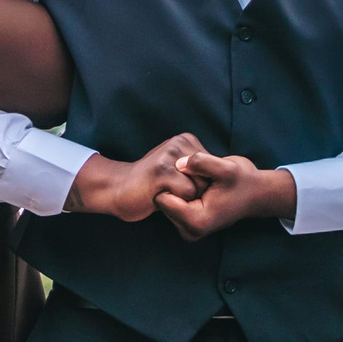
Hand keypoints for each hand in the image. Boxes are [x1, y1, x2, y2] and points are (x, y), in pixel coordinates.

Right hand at [70, 134, 203, 221]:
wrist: (118, 189)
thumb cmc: (152, 185)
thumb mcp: (177, 169)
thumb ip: (197, 169)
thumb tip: (224, 178)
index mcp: (185, 140)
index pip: (213, 169)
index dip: (200, 184)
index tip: (178, 184)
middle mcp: (178, 143)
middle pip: (209, 177)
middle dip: (196, 191)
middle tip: (172, 190)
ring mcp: (169, 155)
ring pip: (200, 186)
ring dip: (186, 197)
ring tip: (166, 192)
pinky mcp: (161, 171)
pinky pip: (188, 193)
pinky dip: (178, 201)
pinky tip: (160, 195)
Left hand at [156, 152, 298, 240]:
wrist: (256, 193)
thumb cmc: (243, 181)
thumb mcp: (226, 167)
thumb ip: (201, 162)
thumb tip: (178, 162)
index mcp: (197, 220)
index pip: (162, 198)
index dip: (171, 180)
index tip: (185, 171)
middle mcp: (190, 230)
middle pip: (161, 202)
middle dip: (172, 185)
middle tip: (192, 174)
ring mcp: (188, 229)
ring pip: (165, 203)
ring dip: (176, 189)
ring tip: (196, 180)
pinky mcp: (188, 225)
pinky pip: (171, 205)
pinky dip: (179, 194)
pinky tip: (195, 185)